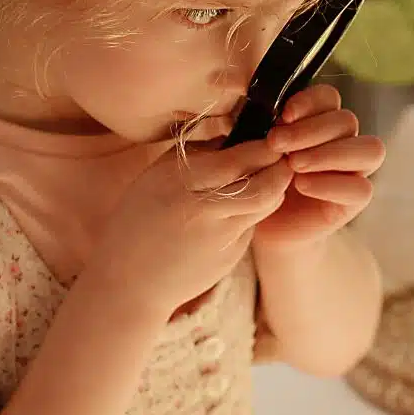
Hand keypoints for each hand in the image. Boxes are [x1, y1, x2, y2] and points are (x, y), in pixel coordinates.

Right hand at [89, 136, 292, 315]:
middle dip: (281, 166)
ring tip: (270, 175)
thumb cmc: (140, 219)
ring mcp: (219, 237)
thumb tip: (237, 134)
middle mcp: (201, 209)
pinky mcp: (230, 257)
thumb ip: (197, 154)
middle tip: (283, 156)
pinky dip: (255, 210)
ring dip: (276, 187)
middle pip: (263, 184)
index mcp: (178, 181)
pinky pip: (252, 224)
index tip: (271, 138)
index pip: (237, 160)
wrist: (130, 279)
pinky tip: (244, 205)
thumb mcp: (157, 176)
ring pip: (266, 204)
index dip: (264, 148)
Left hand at [253, 84, 384, 248]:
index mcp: (320, 120)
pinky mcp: (355, 200)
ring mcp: (354, 170)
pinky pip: (361, 188)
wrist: (261, 224)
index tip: (282, 116)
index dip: (309, 102)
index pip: (329, 97)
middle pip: (347, 121)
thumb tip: (264, 108)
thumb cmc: (258, 178)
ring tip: (293, 164)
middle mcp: (344, 140)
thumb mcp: (256, 147)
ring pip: (369, 149)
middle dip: (310, 130)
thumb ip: (265, 126)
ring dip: (329, 153)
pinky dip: (331, 184)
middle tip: (276, 143)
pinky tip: (302, 185)